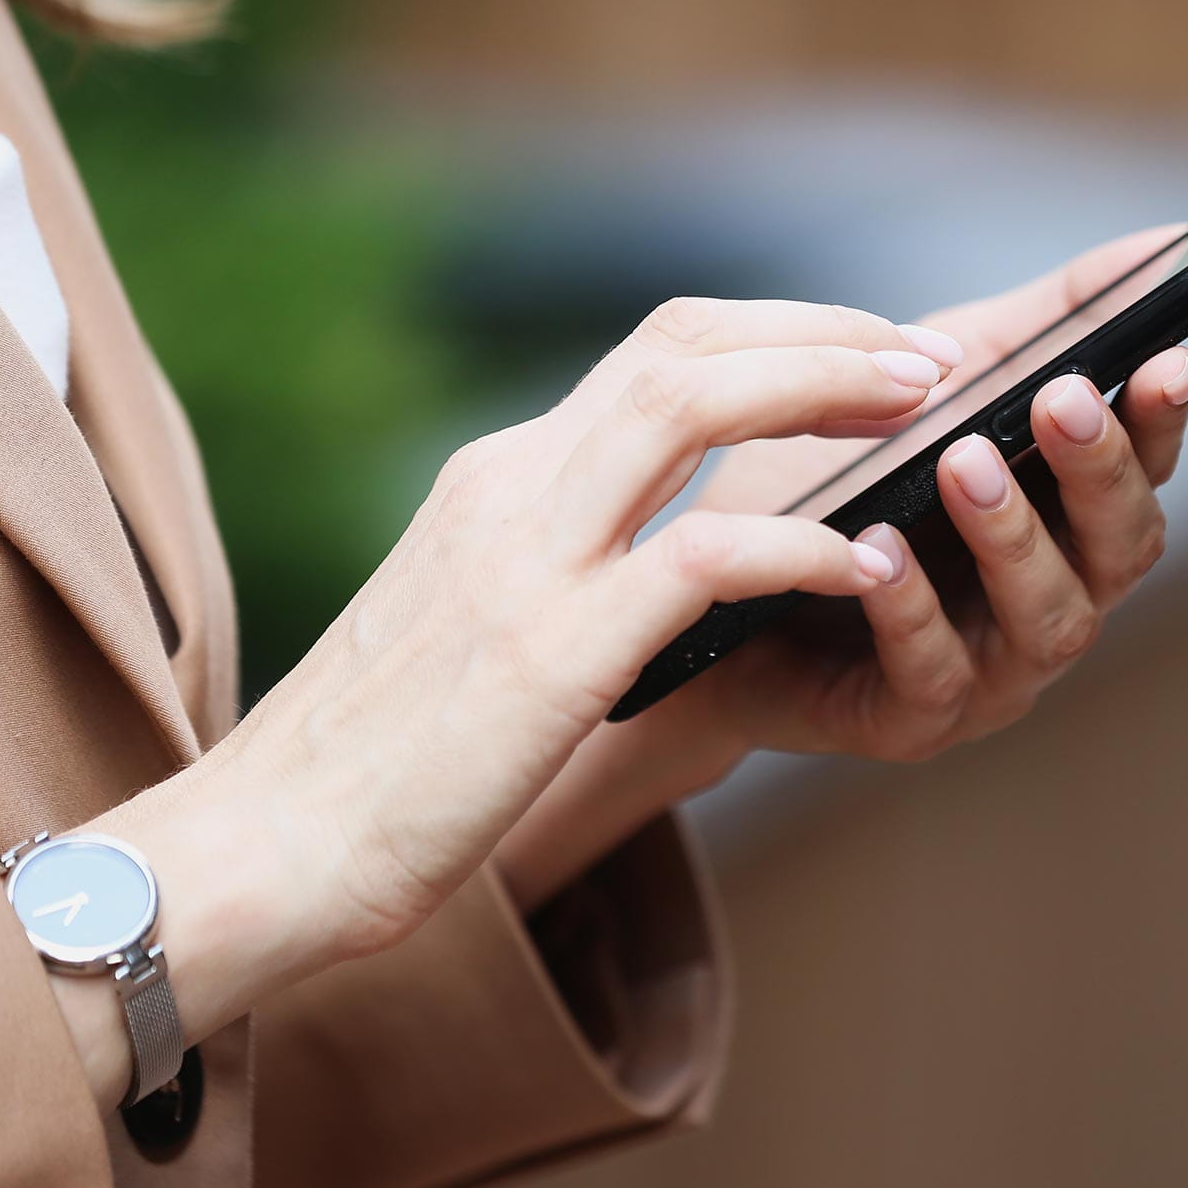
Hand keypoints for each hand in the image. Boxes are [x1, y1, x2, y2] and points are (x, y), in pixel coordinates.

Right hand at [66, 298, 954, 1103]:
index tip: (872, 354)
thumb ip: (560, 565)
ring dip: (825, 390)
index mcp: (500, 479)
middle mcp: (511, 488)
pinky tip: (865, 560)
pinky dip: (798, 542)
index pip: (658, 352)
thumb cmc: (376, 762)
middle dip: (823, 335)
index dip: (781, 334)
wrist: (257, 852)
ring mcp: (525, 559)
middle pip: (686, 344)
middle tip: (931, 359)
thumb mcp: (477, 626)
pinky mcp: (548, 652)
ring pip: (693, 405)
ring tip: (925, 410)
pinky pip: (701, 557)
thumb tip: (667, 551)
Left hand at [499, 226, 1187, 906]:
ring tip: (964, 462)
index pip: (1146, 470)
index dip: (1161, 420)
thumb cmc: (835, 485)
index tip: (1166, 358)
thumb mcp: (936, 382)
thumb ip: (1045, 321)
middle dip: (1098, 471)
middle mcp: (1053, 596)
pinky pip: (932, 674)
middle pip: (1120, 548)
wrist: (698, 586)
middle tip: (1059, 400)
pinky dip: (912, 610)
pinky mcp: (911, 721)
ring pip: (1045, 616)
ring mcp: (991, 668)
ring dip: (1010, 536)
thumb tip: (1162, 242)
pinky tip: (879, 551)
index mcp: (1068, 518)